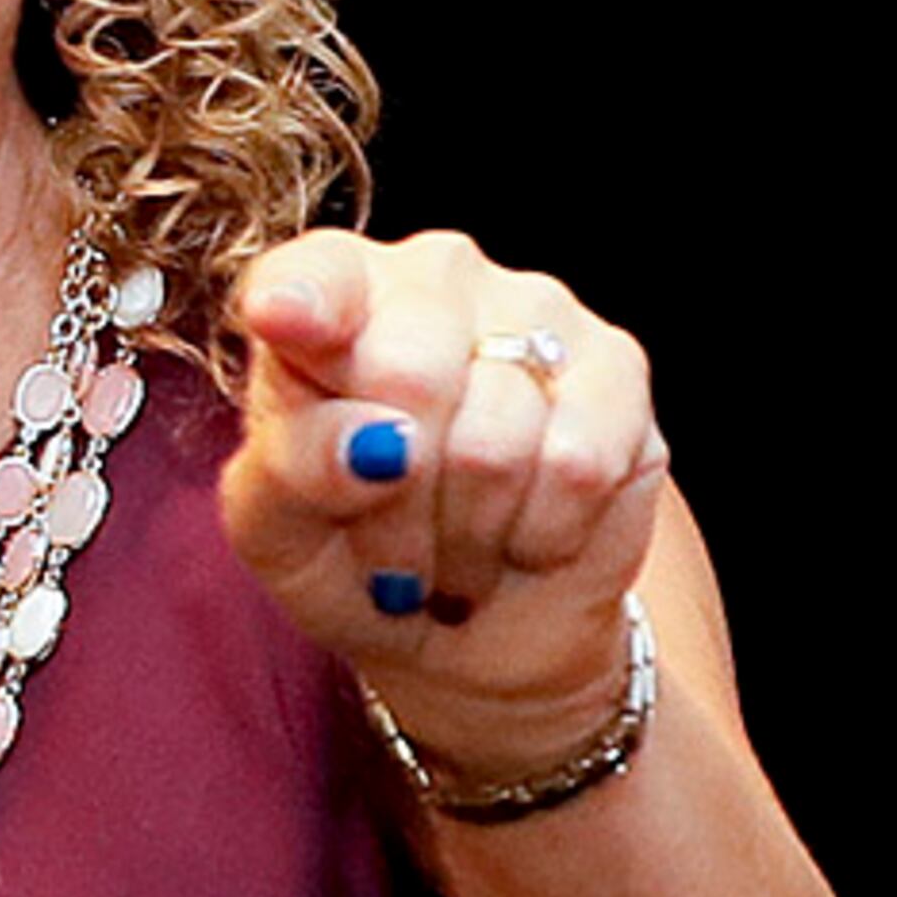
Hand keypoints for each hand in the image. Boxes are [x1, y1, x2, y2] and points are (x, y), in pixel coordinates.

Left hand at [220, 228, 669, 776]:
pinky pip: (576, 465)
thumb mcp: (279, 529)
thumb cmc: (348, 551)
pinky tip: (521, 535)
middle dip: (393, 502)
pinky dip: (538, 533)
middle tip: (389, 550)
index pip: (310, 276)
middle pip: (408, 376)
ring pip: (494, 441)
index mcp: (324, 291)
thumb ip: (294, 467)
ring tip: (451, 547)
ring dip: (464, 534)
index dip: (297, 301)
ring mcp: (534, 305)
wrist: (470, 623)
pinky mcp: (616, 366)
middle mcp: (432, 273)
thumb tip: (375, 443)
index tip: (281, 318)